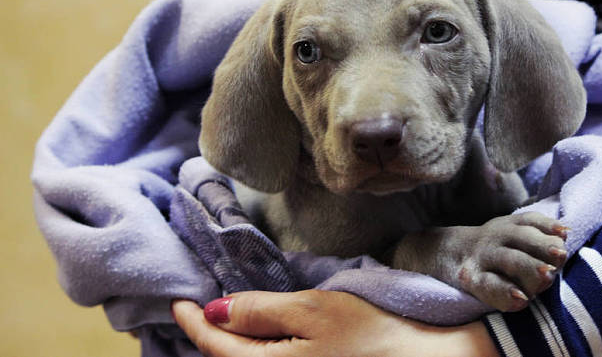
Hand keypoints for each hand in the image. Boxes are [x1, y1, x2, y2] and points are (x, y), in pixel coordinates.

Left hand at [172, 290, 499, 356]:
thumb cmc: (371, 334)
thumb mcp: (314, 311)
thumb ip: (261, 312)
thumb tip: (216, 310)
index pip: (215, 348)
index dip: (193, 322)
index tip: (178, 301)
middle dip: (206, 339)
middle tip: (193, 312)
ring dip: (227, 351)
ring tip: (219, 327)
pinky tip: (255, 344)